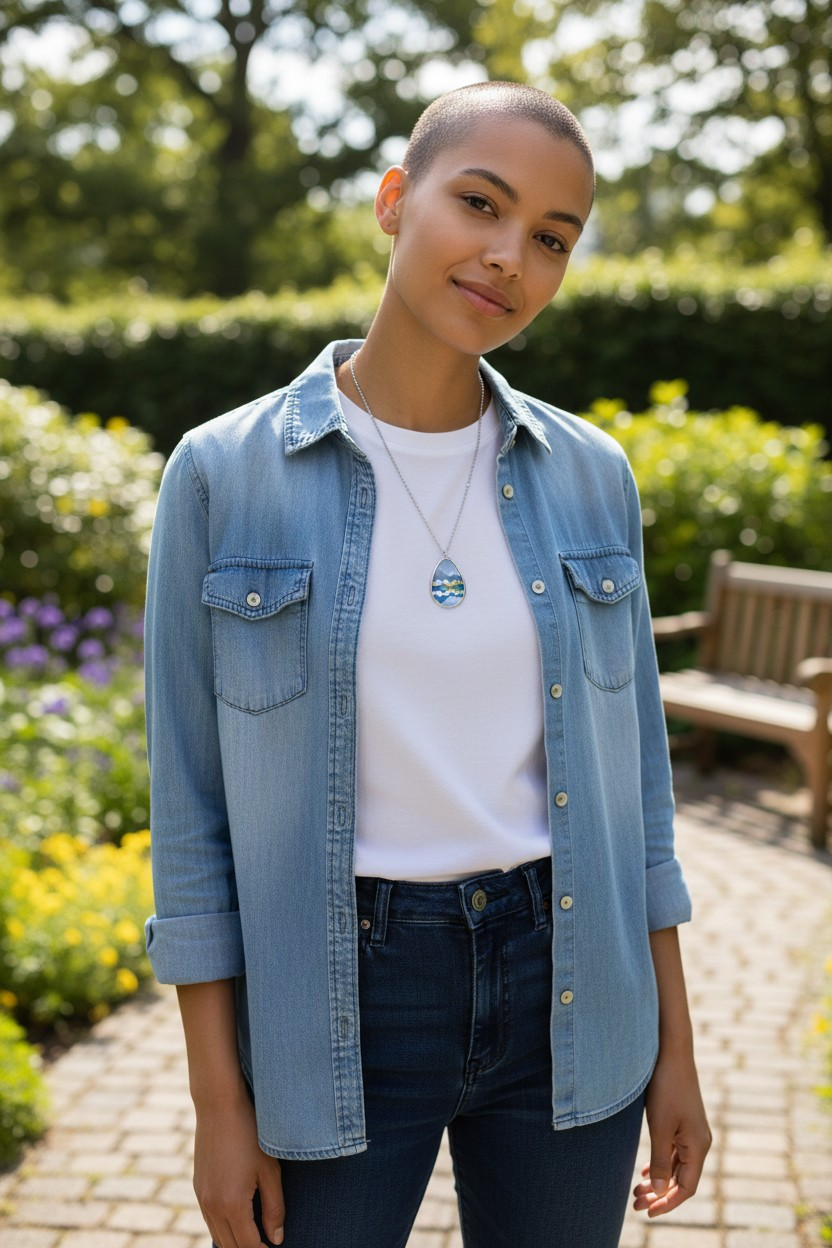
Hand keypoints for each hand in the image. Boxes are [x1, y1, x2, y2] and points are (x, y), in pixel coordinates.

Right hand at [193, 1090, 284, 1247]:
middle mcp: (212, 1206)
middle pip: (230, 1246)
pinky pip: (209, 1219)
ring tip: (255, 1236)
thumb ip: (274, 1208)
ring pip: (217, 1235)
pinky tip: (239, 1220)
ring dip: (234, 1241)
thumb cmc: (250, 1134)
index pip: (248, 1246)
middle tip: (266, 1243)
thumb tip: (276, 1239)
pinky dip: (223, 1227)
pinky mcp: (197, 1187)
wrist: (219, 1106)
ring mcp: (201, 1198)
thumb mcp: (270, 1170)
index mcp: (232, 1204)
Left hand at [633, 1048, 711, 1216]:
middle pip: (681, 1179)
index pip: (686, 1187)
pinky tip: (646, 1170)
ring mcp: (692, 1132)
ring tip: (637, 1191)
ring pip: (676, 1166)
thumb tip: (660, 1190)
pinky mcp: (683, 1122)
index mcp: (698, 1146)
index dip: (668, 1203)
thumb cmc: (666, 1088)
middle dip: (660, 1194)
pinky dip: (661, 1163)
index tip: (648, 1212)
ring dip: (658, 1180)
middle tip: (635, 1203)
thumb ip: (661, 1160)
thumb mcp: (660, 1127)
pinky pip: (674, 1152)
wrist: (671, 1052)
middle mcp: (699, 1142)